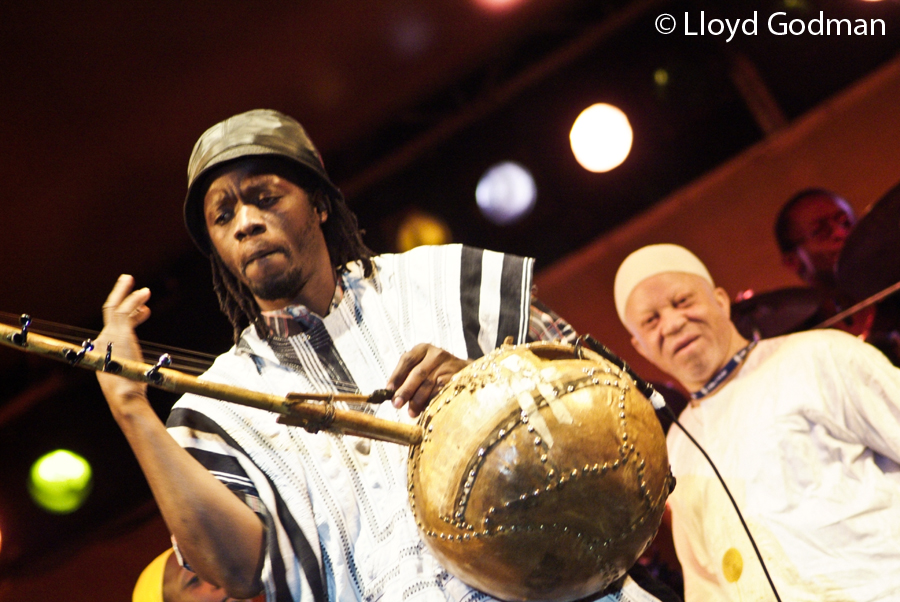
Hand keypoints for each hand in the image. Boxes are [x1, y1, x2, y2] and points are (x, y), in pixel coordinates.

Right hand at [95, 275, 152, 415]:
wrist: (124, 395)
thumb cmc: (130, 390)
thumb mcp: (130, 373)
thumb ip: (135, 364)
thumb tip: (147, 364)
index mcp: (103, 350)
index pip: (114, 325)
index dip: (130, 315)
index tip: (144, 310)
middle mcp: (102, 340)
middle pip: (109, 311)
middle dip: (119, 294)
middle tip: (128, 280)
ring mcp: (110, 335)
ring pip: (116, 306)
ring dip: (127, 292)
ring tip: (138, 282)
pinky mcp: (120, 333)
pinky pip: (126, 310)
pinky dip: (135, 299)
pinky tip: (145, 293)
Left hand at [386, 344, 470, 416]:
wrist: (463, 371)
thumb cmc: (436, 371)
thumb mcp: (421, 367)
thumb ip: (407, 378)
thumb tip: (394, 396)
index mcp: (422, 349)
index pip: (407, 360)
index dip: (397, 376)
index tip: (389, 390)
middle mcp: (435, 354)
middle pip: (418, 373)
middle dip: (406, 390)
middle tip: (397, 404)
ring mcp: (447, 365)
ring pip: (429, 384)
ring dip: (418, 400)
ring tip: (411, 412)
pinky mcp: (456, 377)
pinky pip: (440, 391)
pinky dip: (431, 401)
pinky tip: (426, 408)